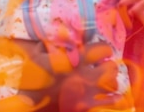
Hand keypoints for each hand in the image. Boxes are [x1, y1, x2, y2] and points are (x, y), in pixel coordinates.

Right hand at [8, 40, 125, 110]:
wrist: (29, 102)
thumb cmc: (33, 77)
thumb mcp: (36, 54)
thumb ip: (49, 44)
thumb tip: (60, 39)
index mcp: (74, 59)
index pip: (101, 48)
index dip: (103, 47)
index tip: (101, 48)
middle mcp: (85, 74)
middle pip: (111, 67)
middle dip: (109, 64)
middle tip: (105, 63)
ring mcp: (88, 91)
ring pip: (113, 83)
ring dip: (112, 79)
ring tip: (107, 78)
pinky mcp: (87, 105)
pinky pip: (109, 101)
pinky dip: (113, 97)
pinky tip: (112, 95)